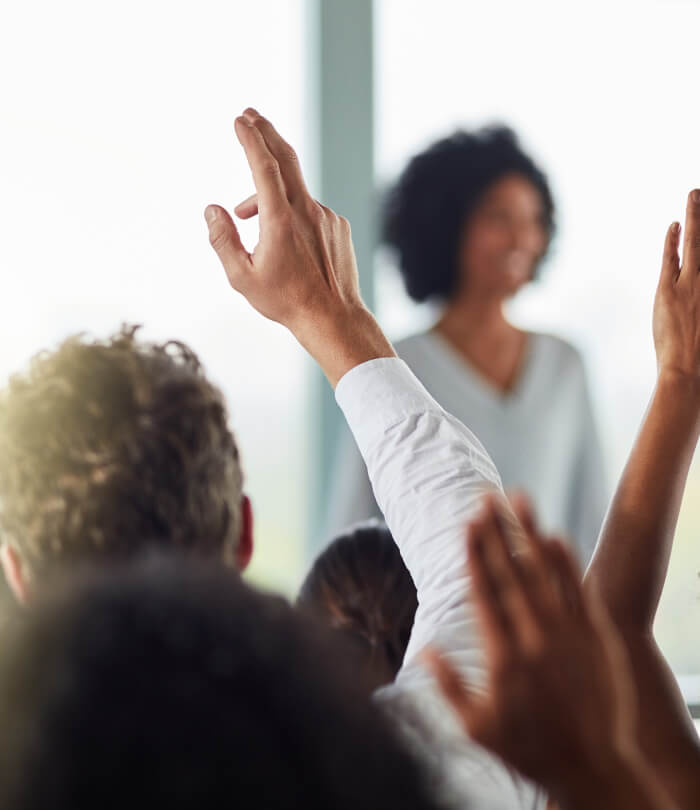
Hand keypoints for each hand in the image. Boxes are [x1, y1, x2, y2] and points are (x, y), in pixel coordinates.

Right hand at [204, 108, 393, 386]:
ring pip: (293, 192)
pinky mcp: (338, 226)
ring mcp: (326, 216)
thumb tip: (211, 208)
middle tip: (250, 114)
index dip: (250, 139)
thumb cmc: (284, 301)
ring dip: (269, 194)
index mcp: (280, 220)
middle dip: (266, 132)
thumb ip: (222, 239)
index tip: (239, 120)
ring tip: (246, 214)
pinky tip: (286, 241)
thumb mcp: (242, 277)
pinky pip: (310, 210)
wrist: (332, 317)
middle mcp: (306, 211)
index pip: (263, 167)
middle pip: (286, 158)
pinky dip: (292, 213)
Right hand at [424, 495, 639, 802]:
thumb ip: (448, 686)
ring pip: (545, 572)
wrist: (592, 767)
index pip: (484, 592)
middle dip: (496, 531)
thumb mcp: (476, 727)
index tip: (466, 524)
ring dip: (530, 532)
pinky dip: (565, 562)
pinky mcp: (595, 638)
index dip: (474, 554)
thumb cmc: (528, 750)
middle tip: (484, 497)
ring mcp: (568, 635)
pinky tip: (554, 535)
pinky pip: (578, 591)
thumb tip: (423, 650)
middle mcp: (535, 638)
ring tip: (518, 498)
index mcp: (503, 657)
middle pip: (512, 572)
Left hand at [653, 190, 699, 383]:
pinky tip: (675, 225)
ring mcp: (693, 285)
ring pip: (695, 243)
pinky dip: (673, 241)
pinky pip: (672, 258)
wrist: (690, 374)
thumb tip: (691, 281)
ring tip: (694, 196)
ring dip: (694, 217)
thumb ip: (697, 299)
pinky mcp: (670, 291)